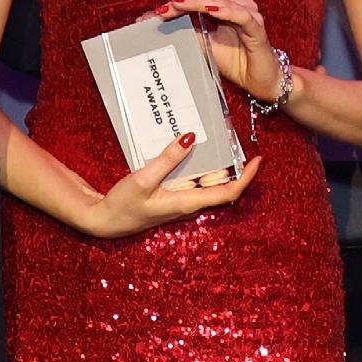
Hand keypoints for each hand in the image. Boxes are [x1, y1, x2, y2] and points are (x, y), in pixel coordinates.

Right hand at [85, 132, 261, 238]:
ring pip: (208, 184)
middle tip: (238, 142)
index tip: (258, 160)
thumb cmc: (122, 205)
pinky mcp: (172, 198)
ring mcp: (181, 202)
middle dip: (234, 167)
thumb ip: (167, 159)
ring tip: (220, 142)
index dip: (246, 178)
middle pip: (222, 187)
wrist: (104, 222)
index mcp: (187, 203)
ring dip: (217, 166)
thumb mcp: (143, 179)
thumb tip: (190, 138)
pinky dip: (199, 168)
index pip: (228, 193)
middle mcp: (189, 205)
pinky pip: (194, 183)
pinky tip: (193, 152)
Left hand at [157, 0, 279, 101]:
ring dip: (196, 2)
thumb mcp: (204, 43)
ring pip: (220, 0)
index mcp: (224, 3)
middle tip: (162, 1)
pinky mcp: (256, 26)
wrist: (259, 80)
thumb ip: (187, 29)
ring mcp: (248, 13)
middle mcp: (236, 3)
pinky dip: (224, 10)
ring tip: (178, 4)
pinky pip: (239, 15)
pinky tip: (209, 9)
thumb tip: (160, 19)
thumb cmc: (235, 61)